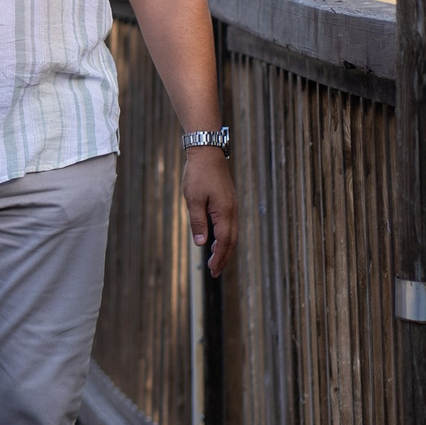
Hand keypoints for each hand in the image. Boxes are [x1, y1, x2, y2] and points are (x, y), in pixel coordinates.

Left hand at [184, 148, 236, 277]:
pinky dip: (225, 237)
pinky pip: (230, 225)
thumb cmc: (198, 174)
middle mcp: (232, 211)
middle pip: (231, 241)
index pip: (224, 242)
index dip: (218, 258)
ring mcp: (232, 206)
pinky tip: (216, 241)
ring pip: (232, 233)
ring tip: (215, 260)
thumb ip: (197, 222)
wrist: (207, 152)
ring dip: (225, 248)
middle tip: (214, 272)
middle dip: (224, 258)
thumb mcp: (193, 199)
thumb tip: (201, 244)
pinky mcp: (228, 202)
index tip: (212, 271)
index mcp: (224, 212)